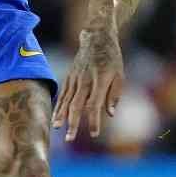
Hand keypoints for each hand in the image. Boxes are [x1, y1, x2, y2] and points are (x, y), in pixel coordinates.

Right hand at [51, 24, 123, 139]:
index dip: (93, 120)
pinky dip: (58, 106)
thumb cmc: (112, 58)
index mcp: (100, 81)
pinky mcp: (69, 77)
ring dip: (61, 116)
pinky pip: (63, 94)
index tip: (94, 134)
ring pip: (66, 100)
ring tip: (57, 129)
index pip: (94, 104)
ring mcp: (75, 78)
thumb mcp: (120, 75)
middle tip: (70, 139)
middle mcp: (85, 80)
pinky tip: (55, 118)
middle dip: (73, 123)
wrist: (97, 38)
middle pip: (76, 105)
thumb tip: (110, 114)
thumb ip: (114, 95)